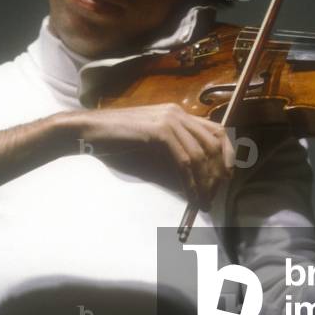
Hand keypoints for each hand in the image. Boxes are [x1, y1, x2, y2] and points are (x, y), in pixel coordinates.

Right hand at [68, 103, 235, 210]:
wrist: (88, 131)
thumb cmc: (115, 142)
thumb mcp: (151, 147)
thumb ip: (173, 155)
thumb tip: (194, 181)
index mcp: (177, 113)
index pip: (216, 129)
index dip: (227, 154)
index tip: (226, 176)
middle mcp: (177, 113)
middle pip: (214, 142)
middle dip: (218, 172)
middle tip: (215, 195)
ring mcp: (169, 120)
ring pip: (200, 154)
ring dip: (206, 182)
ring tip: (204, 201)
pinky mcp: (159, 132)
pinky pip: (184, 161)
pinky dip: (191, 182)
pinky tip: (191, 196)